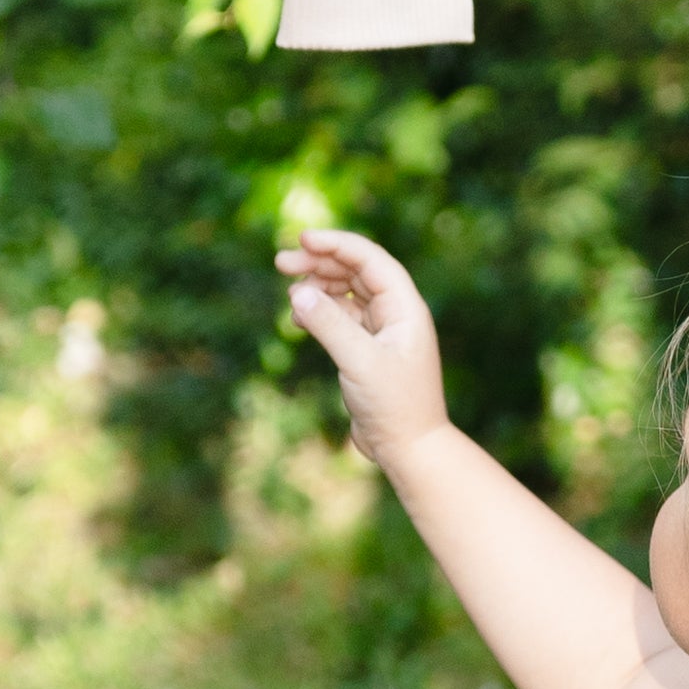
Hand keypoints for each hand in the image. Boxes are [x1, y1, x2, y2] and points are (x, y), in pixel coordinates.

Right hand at [277, 220, 447, 463]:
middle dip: (320, 262)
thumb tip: (298, 292)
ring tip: (287, 288)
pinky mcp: (365, 351)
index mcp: (405, 308)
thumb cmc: (395, 406)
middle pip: (355, 272)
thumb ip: (330, 325)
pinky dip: (319, 311)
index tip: (303, 239)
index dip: (338, 244)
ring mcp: (380, 332)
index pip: (371, 261)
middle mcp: (395, 314)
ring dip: (317, 286)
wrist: (407, 449)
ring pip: (345, 293)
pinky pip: (340, 318)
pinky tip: (297, 316)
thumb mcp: (360, 363)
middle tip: (281, 262)